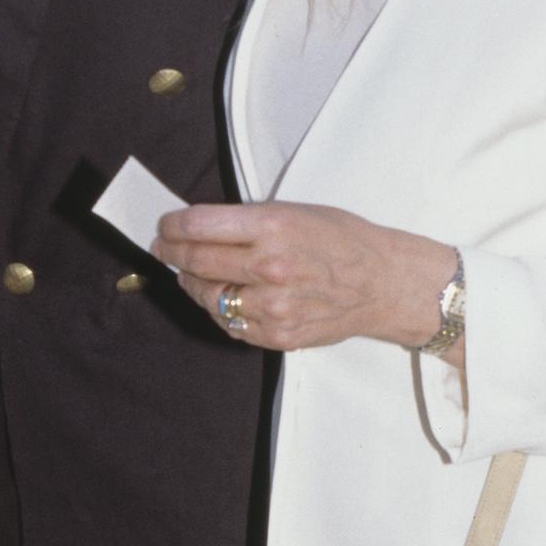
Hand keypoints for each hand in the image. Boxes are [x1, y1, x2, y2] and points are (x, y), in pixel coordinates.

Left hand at [152, 200, 453, 351]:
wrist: (382, 282)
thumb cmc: (340, 239)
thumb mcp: (295, 211)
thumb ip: (247, 220)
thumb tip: (197, 226)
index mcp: (273, 226)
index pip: (199, 225)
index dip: (172, 226)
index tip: (165, 226)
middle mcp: (270, 266)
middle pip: (196, 261)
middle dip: (171, 252)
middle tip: (163, 247)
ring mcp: (273, 305)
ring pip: (208, 297)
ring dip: (191, 283)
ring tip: (189, 274)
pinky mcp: (278, 334)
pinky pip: (231, 324)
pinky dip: (219, 310)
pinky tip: (220, 297)